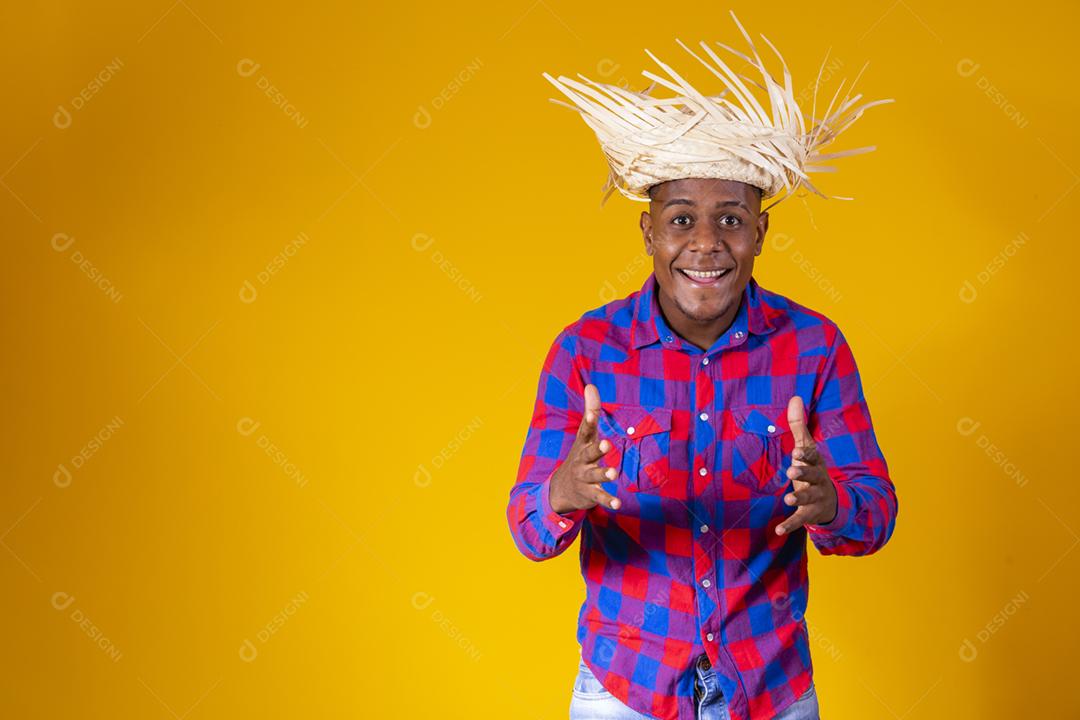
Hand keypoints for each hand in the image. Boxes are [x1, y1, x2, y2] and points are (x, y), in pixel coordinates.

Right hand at [548, 383, 621, 513]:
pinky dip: (609, 500)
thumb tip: (591, 385)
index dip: (588, 423)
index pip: (585, 432)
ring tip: (614, 473)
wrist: (561, 488)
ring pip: (594, 476)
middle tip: (607, 444)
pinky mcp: (589, 494)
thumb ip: (591, 411)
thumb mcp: (585, 435)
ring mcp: (584, 478)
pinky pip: (599, 497)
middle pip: (589, 454)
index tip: (590, 415)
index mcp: (582, 445)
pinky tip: (619, 503)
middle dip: (598, 449)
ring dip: (604, 474)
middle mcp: (582, 461)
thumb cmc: (580, 456)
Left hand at [775, 395, 836, 534]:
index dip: (805, 454)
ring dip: (798, 498)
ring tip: (787, 499)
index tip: (797, 451)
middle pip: (812, 476)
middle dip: (803, 473)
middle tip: (792, 471)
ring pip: (808, 497)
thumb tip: (795, 397)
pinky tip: (777, 530)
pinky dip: (790, 525)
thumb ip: (799, 426)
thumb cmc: (813, 469)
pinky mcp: (810, 513)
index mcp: (816, 463)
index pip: (812, 456)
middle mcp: (818, 480)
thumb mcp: (807, 448)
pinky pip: (800, 519)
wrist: (834, 501)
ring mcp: (816, 497)